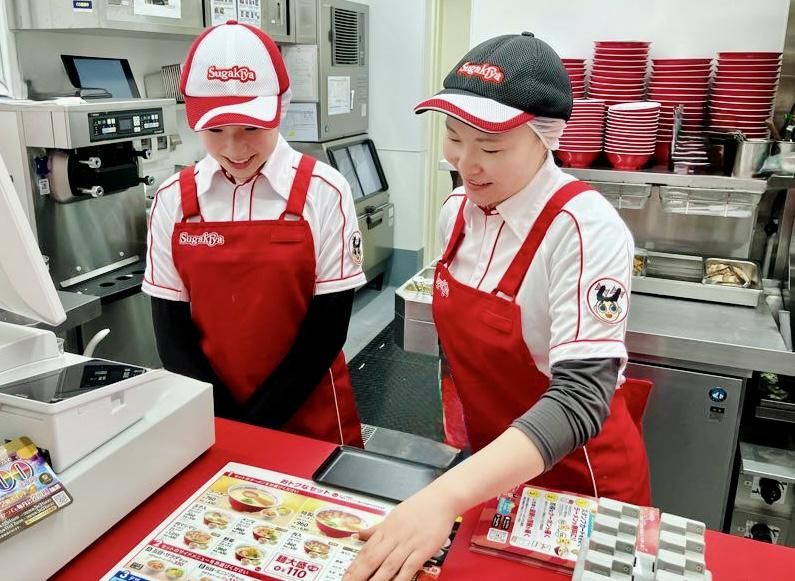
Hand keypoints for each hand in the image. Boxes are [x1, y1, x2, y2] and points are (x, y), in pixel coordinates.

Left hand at [343, 488, 457, 580]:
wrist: (441, 498)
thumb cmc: (419, 506)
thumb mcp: (393, 515)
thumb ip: (376, 528)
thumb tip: (359, 534)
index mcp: (385, 528)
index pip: (365, 550)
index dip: (353, 566)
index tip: (345, 576)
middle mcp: (394, 537)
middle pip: (372, 559)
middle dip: (359, 575)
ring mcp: (408, 544)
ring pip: (388, 565)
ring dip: (376, 580)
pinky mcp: (423, 550)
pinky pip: (409, 567)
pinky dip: (401, 578)